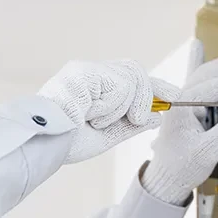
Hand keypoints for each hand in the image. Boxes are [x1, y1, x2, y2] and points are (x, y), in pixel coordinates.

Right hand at [39, 60, 179, 163]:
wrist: (41, 147)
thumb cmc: (65, 143)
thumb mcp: (106, 135)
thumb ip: (130, 125)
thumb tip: (156, 116)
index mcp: (95, 86)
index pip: (133, 78)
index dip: (156, 86)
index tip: (175, 96)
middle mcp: (90, 73)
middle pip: (135, 71)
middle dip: (145, 96)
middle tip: (135, 118)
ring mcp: (85, 69)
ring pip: (131, 77)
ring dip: (121, 106)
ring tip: (97, 120)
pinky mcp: (82, 71)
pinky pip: (118, 85)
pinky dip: (110, 106)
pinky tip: (90, 115)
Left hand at [141, 40, 217, 204]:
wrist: (166, 179)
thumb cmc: (181, 167)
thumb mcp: (209, 152)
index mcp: (181, 106)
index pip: (215, 86)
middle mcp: (179, 98)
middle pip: (211, 73)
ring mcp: (182, 99)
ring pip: (206, 72)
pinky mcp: (188, 105)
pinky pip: (197, 79)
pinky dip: (201, 62)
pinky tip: (197, 47)